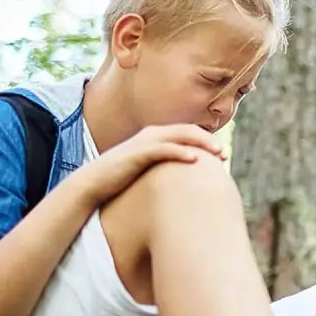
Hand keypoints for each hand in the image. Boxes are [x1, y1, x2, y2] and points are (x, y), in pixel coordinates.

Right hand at [78, 124, 226, 204]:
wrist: (91, 185)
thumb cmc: (121, 181)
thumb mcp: (149, 172)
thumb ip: (166, 170)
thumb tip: (186, 182)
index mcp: (157, 137)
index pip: (188, 133)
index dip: (207, 142)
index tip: (222, 156)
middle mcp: (153, 135)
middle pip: (189, 131)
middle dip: (209, 141)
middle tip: (224, 155)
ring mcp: (145, 142)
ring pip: (180, 136)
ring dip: (201, 143)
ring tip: (218, 154)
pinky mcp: (137, 153)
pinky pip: (163, 149)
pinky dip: (180, 151)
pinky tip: (194, 159)